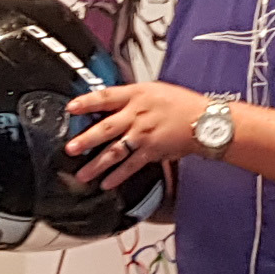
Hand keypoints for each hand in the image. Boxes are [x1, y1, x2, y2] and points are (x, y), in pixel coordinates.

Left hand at [62, 81, 211, 187]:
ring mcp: (144, 135)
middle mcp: (137, 115)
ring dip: (97, 164)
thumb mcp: (153, 90)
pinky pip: (131, 166)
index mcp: (136, 95)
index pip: (106, 97)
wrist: (204, 120)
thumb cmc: (180, 104)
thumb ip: (129, 97)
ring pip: (115, 151)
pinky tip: (106, 183)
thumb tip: (108, 101)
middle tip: (70, 149)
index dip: (87, 102)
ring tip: (82, 174)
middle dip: (86, 139)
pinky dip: (118, 176)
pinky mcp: (152, 151)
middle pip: (107, 128)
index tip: (71, 108)